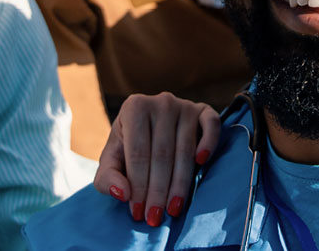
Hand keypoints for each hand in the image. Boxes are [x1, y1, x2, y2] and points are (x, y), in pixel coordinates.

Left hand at [94, 92, 220, 226]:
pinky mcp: (204, 110)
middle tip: (155, 218)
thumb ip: (107, 178)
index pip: (138, 153)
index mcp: (134, 107)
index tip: (138, 213)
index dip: (138, 186)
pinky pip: (212, 126)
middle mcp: (161, 102)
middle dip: (158, 191)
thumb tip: (123, 193)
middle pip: (162, 155)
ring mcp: (184, 105)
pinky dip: (209, 144)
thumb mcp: (111, 161)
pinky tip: (201, 164)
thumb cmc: (128, 147)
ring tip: (173, 209)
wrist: (150, 126)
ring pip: (185, 149)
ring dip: (180, 184)